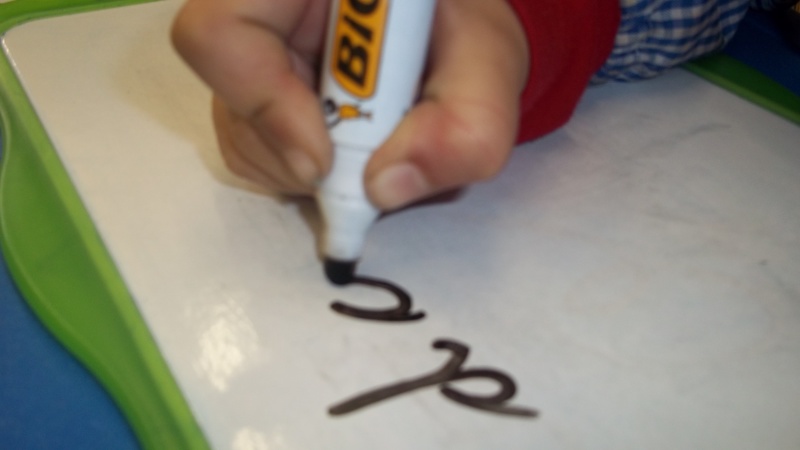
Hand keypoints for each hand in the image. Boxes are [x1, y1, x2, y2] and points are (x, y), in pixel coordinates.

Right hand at [172, 0, 528, 209]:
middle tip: (368, 155)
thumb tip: (384, 188)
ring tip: (369, 141)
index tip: (324, 159)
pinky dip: (304, 172)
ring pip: (240, 135)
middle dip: (300, 151)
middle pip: (229, 97)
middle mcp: (258, 8)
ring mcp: (248, 51)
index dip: (265, 104)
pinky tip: (347, 147)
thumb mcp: (489, 70)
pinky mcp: (250, 93)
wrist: (451, 40)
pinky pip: (254, 153)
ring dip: (308, 168)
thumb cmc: (464, 38)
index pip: (221, 30)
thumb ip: (467, 125)